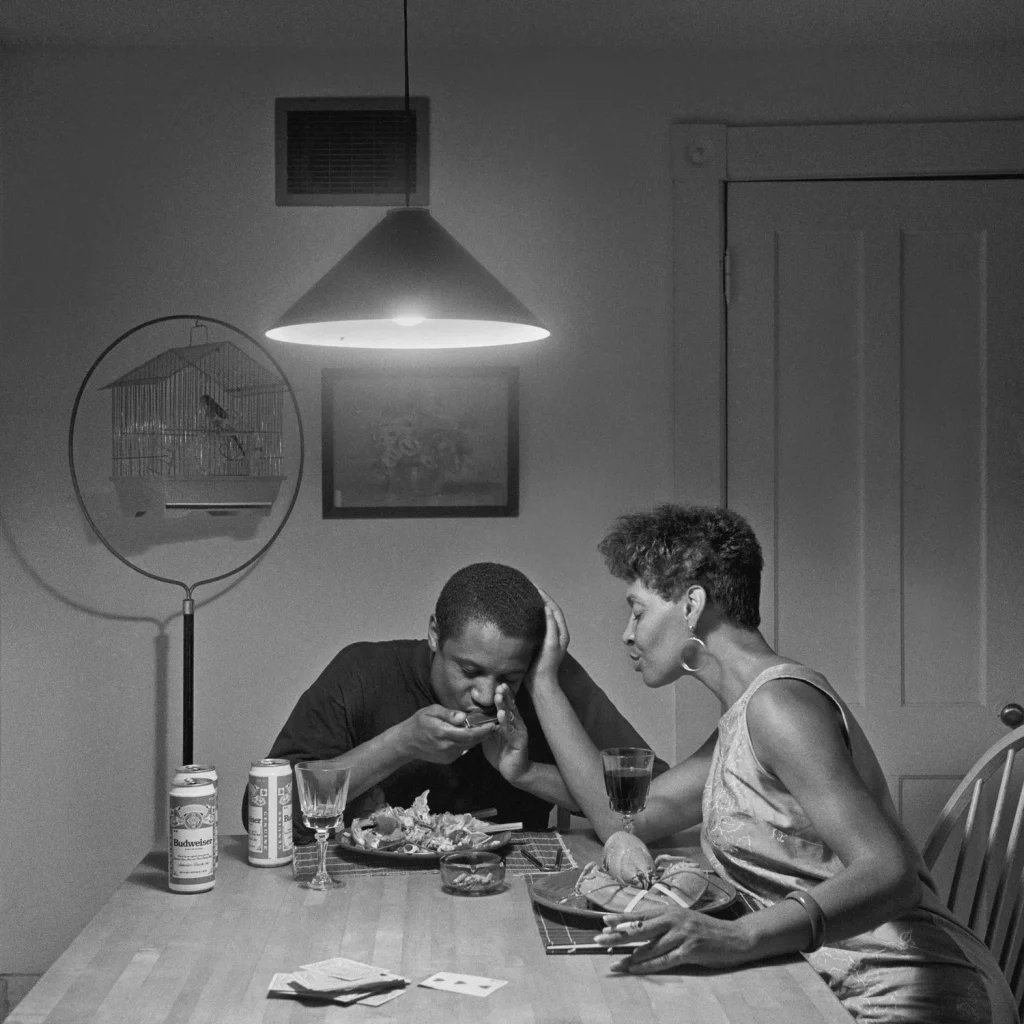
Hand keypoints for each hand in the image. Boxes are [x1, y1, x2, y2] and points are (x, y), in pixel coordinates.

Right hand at [400, 704, 497, 763]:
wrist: (406, 743)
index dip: (482, 730)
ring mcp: (447, 755)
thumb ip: (448, 714)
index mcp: (442, 732)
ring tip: (486, 728)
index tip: (493, 724)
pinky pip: (462, 750)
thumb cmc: (419, 722)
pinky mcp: (448, 760)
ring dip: (477, 738)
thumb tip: (463, 716)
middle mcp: (446, 746)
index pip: (467, 733)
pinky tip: (470, 735)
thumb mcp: (431, 711)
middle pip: (471, 741)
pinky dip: (468, 742)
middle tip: (495, 725)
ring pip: (468, 746)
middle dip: (484, 734)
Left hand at [481, 683, 529, 782]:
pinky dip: (506, 722)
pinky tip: (501, 715)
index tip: (499, 685)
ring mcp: (519, 732)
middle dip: (504, 696)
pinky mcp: (520, 742)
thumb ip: (486, 726)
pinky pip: (511, 731)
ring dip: (505, 706)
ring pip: (511, 716)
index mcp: (510, 722)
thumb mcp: (490, 737)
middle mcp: (517, 724)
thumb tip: (474, 716)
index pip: (508, 705)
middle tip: (499, 686)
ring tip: (498, 697)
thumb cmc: (502, 753)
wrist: (514, 772)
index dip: (504, 695)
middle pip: (511, 707)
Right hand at [525, 588, 570, 692]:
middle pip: (549, 611)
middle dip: (540, 599)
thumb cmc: (546, 665)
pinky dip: (530, 617)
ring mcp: (547, 638)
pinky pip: (536, 625)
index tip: (535, 587)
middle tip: (528, 589)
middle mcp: (556, 634)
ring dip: (535, 607)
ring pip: (542, 617)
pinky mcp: (539, 643)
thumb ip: (551, 626)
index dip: (546, 597)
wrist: (540, 684)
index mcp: (561, 633)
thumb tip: (547, 608)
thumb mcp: (550, 644)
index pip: (554, 609)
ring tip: (524, 598)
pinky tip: (520, 615)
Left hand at [596, 907, 751, 970]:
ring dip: (630, 956)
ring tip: (615, 962)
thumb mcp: (684, 920)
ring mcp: (682, 935)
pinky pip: (664, 960)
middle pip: (639, 928)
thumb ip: (665, 923)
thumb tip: (641, 928)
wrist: (735, 937)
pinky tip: (636, 969)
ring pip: (650, 946)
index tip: (603, 922)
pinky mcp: (690, 950)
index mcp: (670, 910)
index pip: (640, 913)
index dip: (621, 918)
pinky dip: (648, 965)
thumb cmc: (706, 929)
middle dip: (617, 935)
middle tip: (598, 940)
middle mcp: (674, 919)